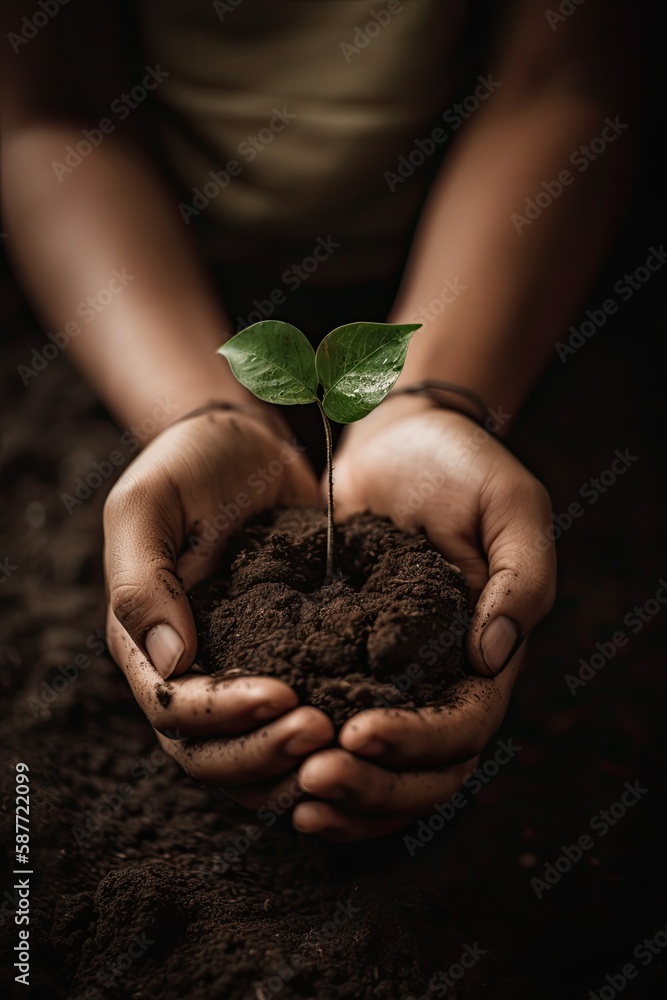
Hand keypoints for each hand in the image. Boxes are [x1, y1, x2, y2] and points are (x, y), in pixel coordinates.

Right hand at [104, 407, 334, 802]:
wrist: (247, 443)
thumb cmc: (189, 465)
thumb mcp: (147, 504)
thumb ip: (142, 579)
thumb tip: (168, 662)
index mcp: (146, 643)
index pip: (174, 709)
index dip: (223, 715)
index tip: (281, 696)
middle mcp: (190, 672)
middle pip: (212, 754)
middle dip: (264, 752)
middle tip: (323, 730)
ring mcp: (239, 672)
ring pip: (253, 756)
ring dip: (293, 762)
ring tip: (346, 740)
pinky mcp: (287, 662)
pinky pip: (295, 722)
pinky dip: (325, 740)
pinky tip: (364, 731)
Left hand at [292, 396, 555, 839]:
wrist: (398, 439)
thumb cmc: (462, 465)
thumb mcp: (511, 504)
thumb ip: (520, 576)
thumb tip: (491, 657)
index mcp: (487, 651)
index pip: (465, 727)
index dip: (418, 742)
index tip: (359, 731)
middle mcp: (441, 678)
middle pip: (424, 771)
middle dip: (372, 786)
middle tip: (313, 779)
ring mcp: (392, 679)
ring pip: (381, 770)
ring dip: (342, 795)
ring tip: (290, 793)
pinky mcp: (343, 664)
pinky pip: (336, 735)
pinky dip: (313, 764)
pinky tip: (275, 773)